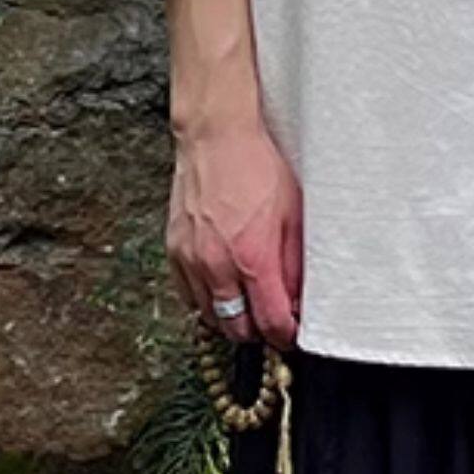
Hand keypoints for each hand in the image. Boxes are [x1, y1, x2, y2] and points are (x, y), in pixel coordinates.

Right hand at [167, 123, 302, 347]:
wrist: (216, 138)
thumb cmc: (256, 167)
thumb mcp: (294, 217)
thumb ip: (295, 265)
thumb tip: (298, 299)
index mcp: (253, 258)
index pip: (270, 323)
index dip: (284, 335)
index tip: (290, 333)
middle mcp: (218, 265)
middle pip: (237, 328)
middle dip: (258, 330)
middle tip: (270, 319)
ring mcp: (192, 259)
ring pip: (210, 316)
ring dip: (231, 318)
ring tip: (247, 303)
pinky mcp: (175, 250)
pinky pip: (188, 295)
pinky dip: (206, 300)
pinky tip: (222, 287)